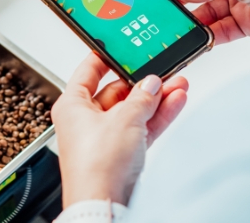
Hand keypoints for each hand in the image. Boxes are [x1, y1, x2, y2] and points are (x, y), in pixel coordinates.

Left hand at [52, 53, 188, 206]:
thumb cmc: (96, 165)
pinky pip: (141, 127)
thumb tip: (151, 83)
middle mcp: (84, 121)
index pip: (87, 71)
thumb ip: (141, 97)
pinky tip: (176, 101)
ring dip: (156, 98)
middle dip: (142, 82)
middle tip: (161, 69)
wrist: (104, 203)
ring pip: (133, 110)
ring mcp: (104, 138)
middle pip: (116, 92)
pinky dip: (158, 116)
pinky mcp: (121, 154)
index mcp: (71, 105)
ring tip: (177, 82)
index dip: (104, 57)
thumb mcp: (124, 119)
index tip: (120, 46)